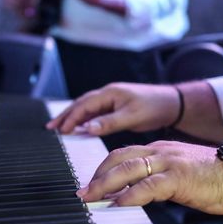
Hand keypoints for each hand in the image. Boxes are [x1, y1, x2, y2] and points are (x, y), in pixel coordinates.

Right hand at [47, 82, 179, 135]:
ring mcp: (111, 100)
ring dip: (72, 117)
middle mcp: (108, 94)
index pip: (84, 105)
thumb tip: (88, 128)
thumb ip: (109, 122)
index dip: (71, 117)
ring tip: (59, 128)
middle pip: (80, 104)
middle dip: (65, 115)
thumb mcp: (131, 117)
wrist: (171, 103)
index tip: (61, 130)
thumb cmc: (154, 107)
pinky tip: (79, 128)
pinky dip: (84, 119)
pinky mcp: (115, 107)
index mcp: (110, 93)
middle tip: (51, 127)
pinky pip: (95, 113)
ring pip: (86, 108)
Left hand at [77, 141, 222, 214]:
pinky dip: (129, 195)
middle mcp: (160, 152)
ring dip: (105, 185)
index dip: (102, 168)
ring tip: (92, 198)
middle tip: (82, 193)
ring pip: (127, 169)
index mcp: (160, 150)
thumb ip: (157, 180)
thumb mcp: (179, 174)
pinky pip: (148, 186)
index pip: (122, 154)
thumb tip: (136, 194)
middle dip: (96, 176)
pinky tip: (118, 204)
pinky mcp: (179, 177)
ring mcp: (169, 163)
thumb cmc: (215, 177)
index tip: (90, 182)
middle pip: (118, 159)